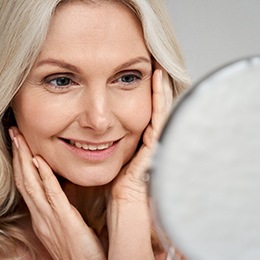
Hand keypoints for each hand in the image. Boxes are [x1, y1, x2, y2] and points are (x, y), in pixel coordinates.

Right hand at [9, 127, 104, 259]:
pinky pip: (52, 194)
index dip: (21, 163)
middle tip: (14, 134)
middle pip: (25, 180)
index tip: (20, 145)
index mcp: (42, 215)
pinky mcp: (64, 219)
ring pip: (32, 184)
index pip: (27, 185)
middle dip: (19, 155)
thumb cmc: (77, 248)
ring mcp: (50, 217)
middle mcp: (41, 215)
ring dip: (26, 160)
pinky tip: (39, 162)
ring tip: (20, 140)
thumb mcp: (64, 225)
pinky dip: (44, 177)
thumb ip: (59, 209)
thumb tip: (58, 193)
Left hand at [107, 66, 172, 258]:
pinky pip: (160, 114)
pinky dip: (160, 96)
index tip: (135, 77)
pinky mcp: (157, 142)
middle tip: (151, 67)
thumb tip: (88, 135)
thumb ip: (100, 148)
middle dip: (153, 88)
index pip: (141, 113)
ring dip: (158, 88)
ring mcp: (155, 140)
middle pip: (153, 108)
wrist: (125, 207)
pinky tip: (158, 79)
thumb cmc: (114, 188)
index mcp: (136, 142)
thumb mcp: (104, 162)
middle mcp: (148, 138)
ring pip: (160, 108)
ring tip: (156, 68)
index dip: (142, 96)